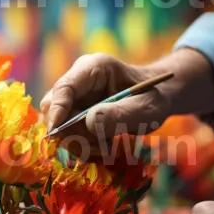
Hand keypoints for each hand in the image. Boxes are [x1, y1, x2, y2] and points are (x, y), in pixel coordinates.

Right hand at [40, 49, 213, 155]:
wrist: (158, 99)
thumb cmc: (153, 98)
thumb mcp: (145, 108)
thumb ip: (120, 115)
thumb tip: (89, 122)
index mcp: (93, 67)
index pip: (64, 88)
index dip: (58, 112)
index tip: (58, 133)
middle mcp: (78, 81)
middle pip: (55, 109)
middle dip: (74, 133)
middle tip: (101, 144)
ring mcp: (74, 97)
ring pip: (60, 125)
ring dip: (81, 142)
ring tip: (108, 144)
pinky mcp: (74, 113)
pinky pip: (67, 134)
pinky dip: (84, 145)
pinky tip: (104, 144)